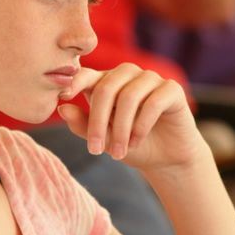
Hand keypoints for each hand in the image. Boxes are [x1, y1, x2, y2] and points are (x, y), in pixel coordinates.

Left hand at [56, 64, 205, 171]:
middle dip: (98, 122)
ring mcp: (151, 79)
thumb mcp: (103, 138)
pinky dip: (141, 126)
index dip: (74, 82)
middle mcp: (128, 75)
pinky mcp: (172, 89)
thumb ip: (83, 124)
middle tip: (95, 150)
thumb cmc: (130, 146)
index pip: (87, 74)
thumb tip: (62, 109)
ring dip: (121, 129)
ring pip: (129, 96)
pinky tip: (136, 142)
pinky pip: (153, 102)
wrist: (165, 159)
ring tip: (119, 153)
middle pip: (106, 88)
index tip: (62, 96)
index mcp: (107, 81)